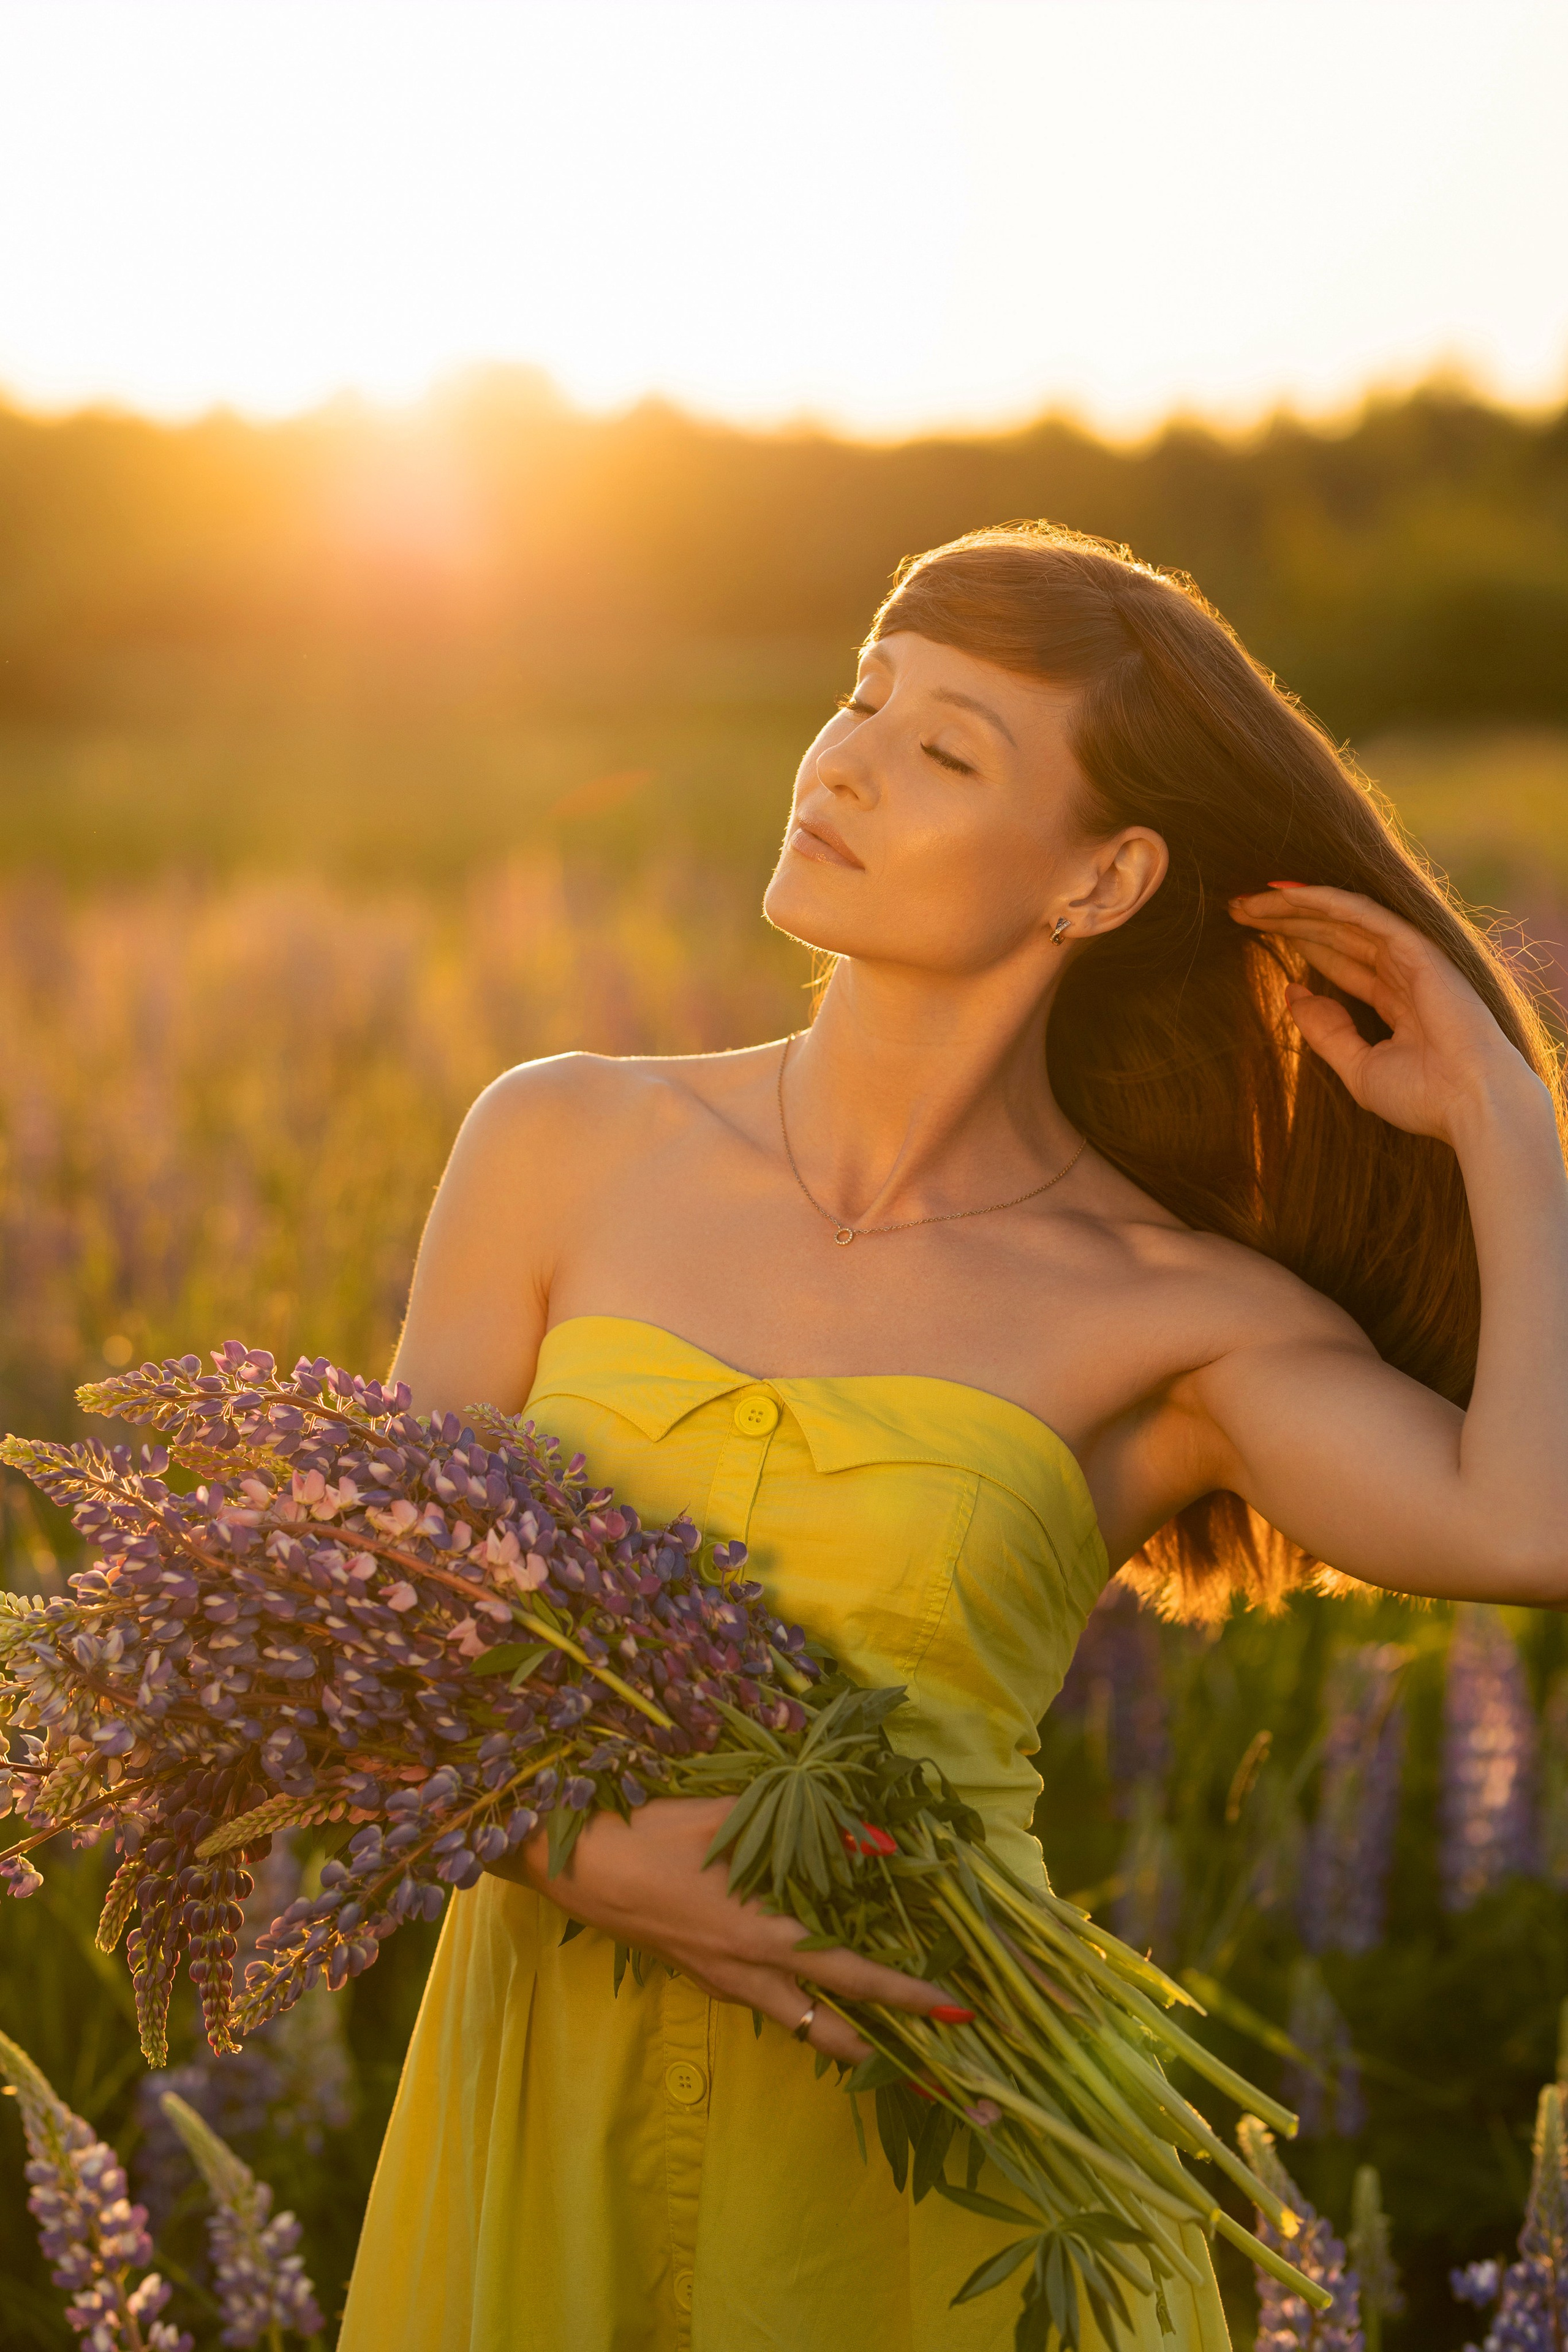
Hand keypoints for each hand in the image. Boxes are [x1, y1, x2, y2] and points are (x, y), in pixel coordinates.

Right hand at [486, 1794, 941, 2063]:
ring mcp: (720, 1981)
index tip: (953, 2010)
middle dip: (880, 2045)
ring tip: (879, 2031)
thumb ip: (803, 1827)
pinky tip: (809, 1983)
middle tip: (925, 2053)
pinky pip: (763, 2002)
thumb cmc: (651, 1833)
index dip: (907, 1995)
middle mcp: (747, 1974)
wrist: (574, 1865)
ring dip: (838, 2031)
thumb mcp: (729, 1818)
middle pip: (828, 2029)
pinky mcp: (699, 1976)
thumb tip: (871, 1839)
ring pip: (794, 2023)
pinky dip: (798, 2005)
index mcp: (763, 1937)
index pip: (853, 1975)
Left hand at [1228, 884, 1544, 1146]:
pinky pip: (1364, 914)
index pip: (1336, 958)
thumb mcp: (1357, 1067)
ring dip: (1294, 907)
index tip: (1249, 932)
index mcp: (1394, 999)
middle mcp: (1402, 971)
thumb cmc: (1424, 1098)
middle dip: (1285, 919)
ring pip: (1342, 918)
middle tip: (1236, 906)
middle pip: (1332, 932)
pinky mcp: (1418, 949)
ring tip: (1248, 899)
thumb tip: (1292, 991)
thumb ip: (1325, 1030)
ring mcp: (1411, 957)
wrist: (1471, 1107)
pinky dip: (1326, 901)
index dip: (1295, 941)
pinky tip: (1288, 894)